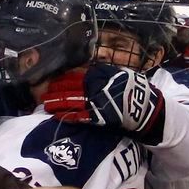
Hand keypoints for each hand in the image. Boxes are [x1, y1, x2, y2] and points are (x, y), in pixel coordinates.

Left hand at [42, 63, 164, 143]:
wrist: (145, 105)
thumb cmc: (130, 87)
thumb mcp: (115, 73)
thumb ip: (98, 72)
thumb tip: (82, 70)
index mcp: (96, 76)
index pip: (72, 77)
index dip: (60, 81)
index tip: (51, 83)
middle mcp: (92, 88)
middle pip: (68, 90)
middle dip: (54, 93)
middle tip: (43, 96)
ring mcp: (94, 103)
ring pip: (70, 103)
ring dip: (57, 104)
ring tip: (46, 105)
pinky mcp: (98, 117)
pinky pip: (80, 117)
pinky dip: (68, 116)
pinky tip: (58, 116)